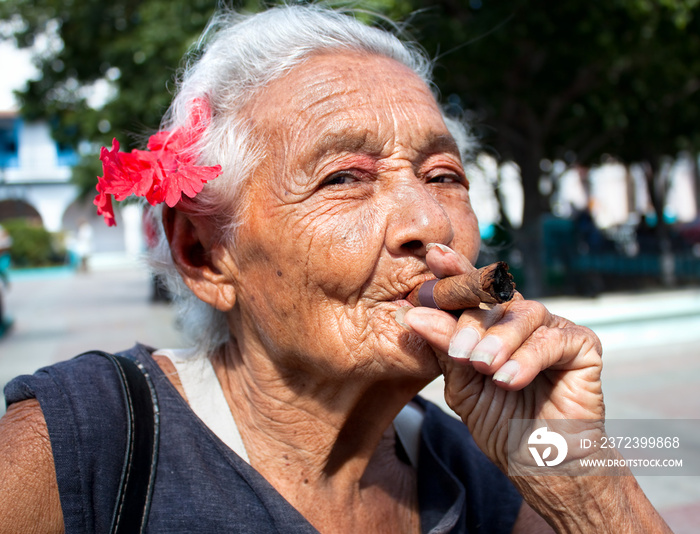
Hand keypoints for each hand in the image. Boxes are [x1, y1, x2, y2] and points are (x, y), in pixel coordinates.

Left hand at [402, 244, 603, 470]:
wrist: (541, 463)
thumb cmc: (501, 422)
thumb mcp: (461, 384)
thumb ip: (443, 347)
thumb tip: (412, 313)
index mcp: (490, 324)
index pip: (471, 291)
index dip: (454, 271)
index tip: (434, 255)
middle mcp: (521, 320)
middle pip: (494, 300)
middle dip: (471, 324)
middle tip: (460, 354)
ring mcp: (552, 329)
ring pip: (524, 314)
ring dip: (499, 340)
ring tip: (484, 368)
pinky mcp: (583, 345)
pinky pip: (553, 339)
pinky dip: (528, 358)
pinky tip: (509, 380)